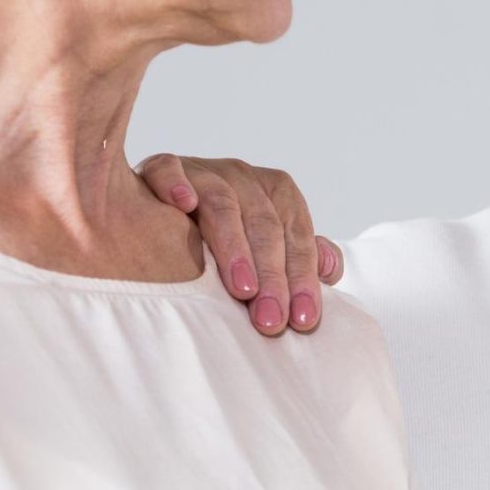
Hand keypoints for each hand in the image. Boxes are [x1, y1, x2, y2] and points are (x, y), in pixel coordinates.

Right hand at [136, 154, 344, 336]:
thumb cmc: (222, 234)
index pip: (296, 237)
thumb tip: (330, 270)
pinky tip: (183, 205)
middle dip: (272, 275)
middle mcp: (243, 177)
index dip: (302, 279)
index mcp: (276, 193)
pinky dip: (177, 184)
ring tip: (242, 288)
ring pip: (224, 204)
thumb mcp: (266, 243)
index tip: (302, 321)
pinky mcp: (159, 168)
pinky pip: (169, 170)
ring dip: (234, 246)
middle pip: (264, 225)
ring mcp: (202, 171)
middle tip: (271, 319)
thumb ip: (301, 256)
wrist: (159, 204)